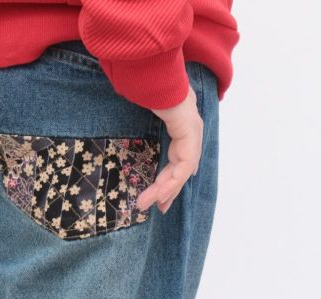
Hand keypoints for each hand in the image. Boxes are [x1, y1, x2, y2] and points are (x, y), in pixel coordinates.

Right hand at [136, 85, 202, 213]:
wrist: (153, 68)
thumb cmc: (145, 81)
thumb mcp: (144, 103)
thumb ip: (145, 111)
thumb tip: (128, 106)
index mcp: (181, 122)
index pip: (178, 157)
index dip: (168, 178)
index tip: (158, 195)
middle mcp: (190, 128)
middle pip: (181, 168)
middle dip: (169, 190)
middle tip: (158, 208)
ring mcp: (192, 131)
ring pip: (182, 171)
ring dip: (166, 191)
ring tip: (148, 205)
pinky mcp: (189, 133)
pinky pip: (183, 166)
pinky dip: (172, 182)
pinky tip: (160, 193)